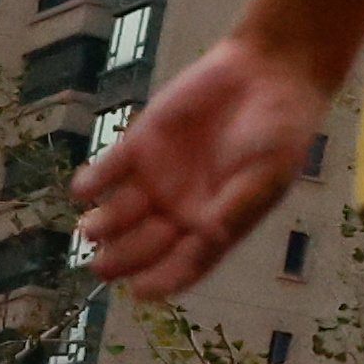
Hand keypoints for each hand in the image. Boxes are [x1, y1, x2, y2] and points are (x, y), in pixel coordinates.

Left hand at [76, 33, 334, 298]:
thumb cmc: (280, 130)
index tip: (141, 292)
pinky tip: (84, 190)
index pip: (184, 264)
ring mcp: (158, 178)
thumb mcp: (267, 175)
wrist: (269, 71)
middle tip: (101, 265)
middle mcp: (182, 209)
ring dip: (103, 224)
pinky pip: (109, 170)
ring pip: (120, 214)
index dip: (162, 280)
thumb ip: (233, 209)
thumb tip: (206, 243)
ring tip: (90, 228)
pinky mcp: (140, 144)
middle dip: (122, 258)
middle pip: (144, 245)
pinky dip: (93, 181)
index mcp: (217, 225)